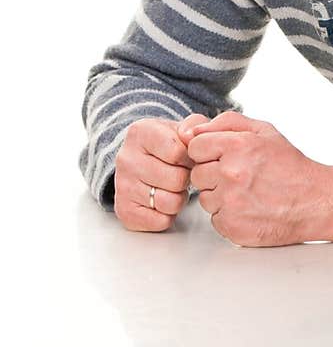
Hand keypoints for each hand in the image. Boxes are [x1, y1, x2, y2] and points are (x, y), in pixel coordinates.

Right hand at [113, 115, 207, 231]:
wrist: (141, 160)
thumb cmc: (168, 145)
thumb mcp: (182, 127)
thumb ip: (195, 125)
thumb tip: (191, 136)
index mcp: (141, 132)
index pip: (178, 153)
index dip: (190, 158)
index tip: (187, 156)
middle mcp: (126, 158)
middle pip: (176, 180)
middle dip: (186, 179)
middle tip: (181, 173)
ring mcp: (122, 186)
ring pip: (170, 203)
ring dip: (179, 198)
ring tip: (173, 187)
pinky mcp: (124, 211)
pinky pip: (161, 221)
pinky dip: (168, 215)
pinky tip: (162, 199)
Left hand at [185, 111, 332, 246]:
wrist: (315, 201)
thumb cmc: (289, 165)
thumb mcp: (264, 130)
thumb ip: (227, 122)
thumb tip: (193, 130)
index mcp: (238, 145)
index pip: (195, 147)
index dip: (208, 151)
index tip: (224, 156)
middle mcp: (231, 173)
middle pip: (197, 174)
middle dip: (214, 174)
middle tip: (240, 175)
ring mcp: (231, 203)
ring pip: (205, 198)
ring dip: (220, 196)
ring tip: (248, 192)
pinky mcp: (232, 227)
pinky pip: (215, 219)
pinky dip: (229, 215)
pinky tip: (249, 208)